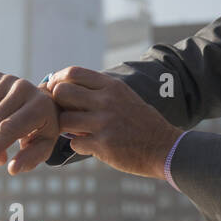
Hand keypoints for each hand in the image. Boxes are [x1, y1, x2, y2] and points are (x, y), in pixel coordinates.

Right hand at [0, 71, 61, 174]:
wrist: (43, 102)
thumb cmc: (43, 128)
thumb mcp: (44, 146)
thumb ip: (30, 159)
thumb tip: (12, 169)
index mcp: (40, 105)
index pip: (8, 129)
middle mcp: (23, 87)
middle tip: (0, 157)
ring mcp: (7, 80)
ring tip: (1, 137)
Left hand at [44, 66, 182, 179]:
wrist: (165, 148)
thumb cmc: (141, 122)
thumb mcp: (125, 97)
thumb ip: (100, 91)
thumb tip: (66, 87)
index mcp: (113, 87)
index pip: (74, 73)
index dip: (58, 80)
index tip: (55, 90)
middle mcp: (107, 101)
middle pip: (62, 92)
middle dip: (57, 103)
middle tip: (62, 112)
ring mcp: (104, 123)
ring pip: (64, 120)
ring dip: (65, 127)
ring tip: (76, 131)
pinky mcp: (103, 145)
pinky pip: (74, 143)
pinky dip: (79, 145)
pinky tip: (90, 144)